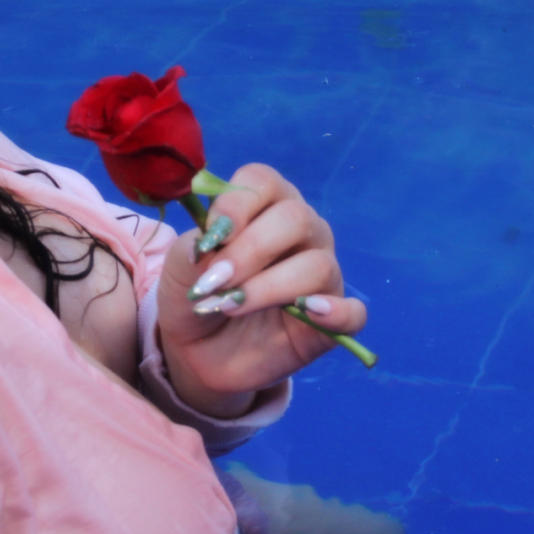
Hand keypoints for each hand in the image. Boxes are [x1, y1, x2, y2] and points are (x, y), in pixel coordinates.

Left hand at [155, 163, 370, 409]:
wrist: (199, 351)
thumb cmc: (196, 295)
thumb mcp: (180, 270)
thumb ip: (193, 249)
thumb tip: (214, 247)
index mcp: (264, 206)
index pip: (262, 182)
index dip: (236, 205)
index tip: (210, 238)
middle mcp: (302, 232)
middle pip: (295, 218)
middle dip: (251, 249)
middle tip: (215, 281)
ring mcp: (322, 275)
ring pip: (317, 265)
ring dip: (269, 287)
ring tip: (231, 307)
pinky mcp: (333, 319)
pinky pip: (353, 312)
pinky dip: (336, 313)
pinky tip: (308, 314)